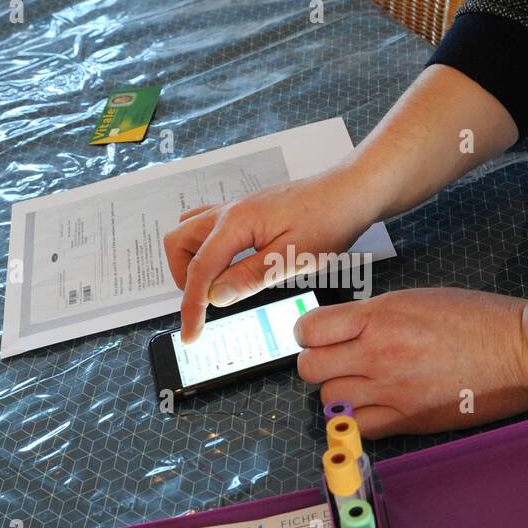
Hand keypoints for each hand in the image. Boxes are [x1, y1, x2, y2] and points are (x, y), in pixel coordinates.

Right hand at [163, 166, 376, 341]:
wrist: (349, 192)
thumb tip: (214, 296)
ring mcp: (235, 208)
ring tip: (216, 286)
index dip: (191, 306)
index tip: (190, 336)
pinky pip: (208, 226)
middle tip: (206, 304)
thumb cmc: (328, 221)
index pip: (199, 269)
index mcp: (236, 222)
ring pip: (189, 232)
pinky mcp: (245, 212)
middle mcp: (228, 211)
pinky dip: (206, 248)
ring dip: (191, 260)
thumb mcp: (292, 258)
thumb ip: (250, 276)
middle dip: (183, 278)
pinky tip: (228, 265)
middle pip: (178, 242)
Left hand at [294, 288, 527, 436]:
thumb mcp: (415, 299)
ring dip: (338, 392)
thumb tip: (341, 332)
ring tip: (362, 382)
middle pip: (310, 368)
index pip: (308, 330)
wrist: (520, 352)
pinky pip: (359, 426)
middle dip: (318, 363)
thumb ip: (372, 316)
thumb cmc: (476, 319)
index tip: (320, 336)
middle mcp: (378, 354)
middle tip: (338, 361)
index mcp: (379, 316)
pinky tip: (377, 404)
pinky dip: (359, 418)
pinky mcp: (409, 420)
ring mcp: (392, 391)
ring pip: (329, 400)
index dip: (309, 333)